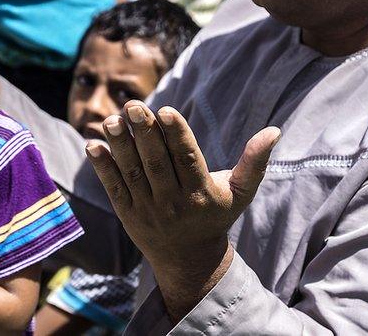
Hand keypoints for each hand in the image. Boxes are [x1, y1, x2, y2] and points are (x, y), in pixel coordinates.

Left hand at [85, 101, 279, 317]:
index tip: (167, 111)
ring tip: (112, 119)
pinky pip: (114, 187)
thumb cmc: (216, 216)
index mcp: (201, 194)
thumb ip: (255, 162)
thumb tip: (274, 131)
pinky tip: (94, 144)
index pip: (188, 160)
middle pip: (156, 163)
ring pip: (133, 173)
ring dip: (120, 145)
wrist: (188, 260)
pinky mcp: (127, 214)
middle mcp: (173, 203)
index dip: (177, 135)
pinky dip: (103, 167)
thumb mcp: (240, 193)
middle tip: (134, 106)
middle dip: (144, 133)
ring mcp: (147, 210)